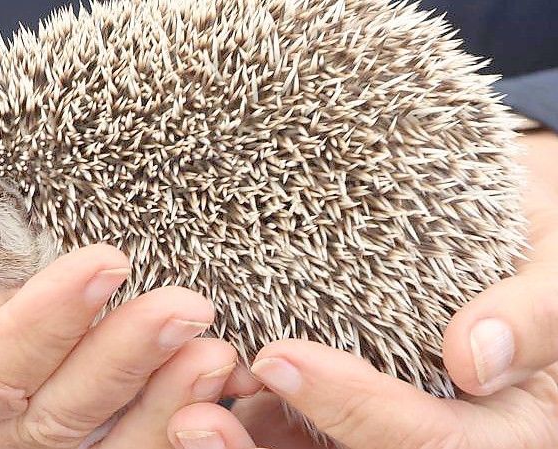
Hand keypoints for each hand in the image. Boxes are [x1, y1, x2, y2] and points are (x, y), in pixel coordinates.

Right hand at [0, 136, 253, 448]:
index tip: (105, 263)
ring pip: (93, 440)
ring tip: (215, 349)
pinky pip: (122, 426)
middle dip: (118, 369)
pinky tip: (222, 373)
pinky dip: (173, 406)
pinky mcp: (70, 400)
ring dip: (160, 401)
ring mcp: (23, 418)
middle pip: (47, 422)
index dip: (41, 329)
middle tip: (186, 310)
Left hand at [164, 131, 557, 448]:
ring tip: (175, 414)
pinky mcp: (338, 405)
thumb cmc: (547, 246)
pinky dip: (237, 416)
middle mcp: (432, 438)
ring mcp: (378, 425)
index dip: (354, 408)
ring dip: (237, 443)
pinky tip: (186, 386)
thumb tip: (475, 359)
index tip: (280, 356)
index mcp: (503, 431)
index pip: (426, 441)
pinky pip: (285, 426)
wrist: (512, 233)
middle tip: (194, 421)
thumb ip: (538, 316)